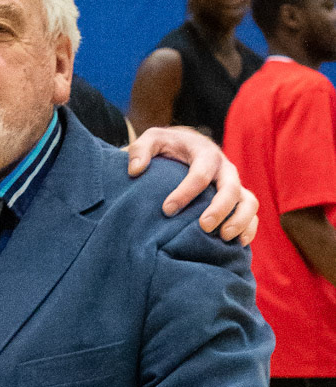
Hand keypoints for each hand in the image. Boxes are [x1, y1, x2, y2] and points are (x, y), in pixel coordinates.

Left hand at [126, 127, 258, 245]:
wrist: (187, 148)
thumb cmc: (168, 147)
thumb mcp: (152, 140)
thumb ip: (139, 150)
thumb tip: (135, 170)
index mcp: (205, 153)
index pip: (200, 173)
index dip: (185, 192)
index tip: (167, 210)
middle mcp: (225, 169)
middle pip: (231, 188)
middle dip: (219, 209)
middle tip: (203, 227)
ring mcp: (235, 185)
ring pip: (249, 202)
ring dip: (240, 221)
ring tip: (223, 237)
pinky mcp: (239, 200)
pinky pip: (252, 215)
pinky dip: (249, 229)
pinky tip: (237, 245)